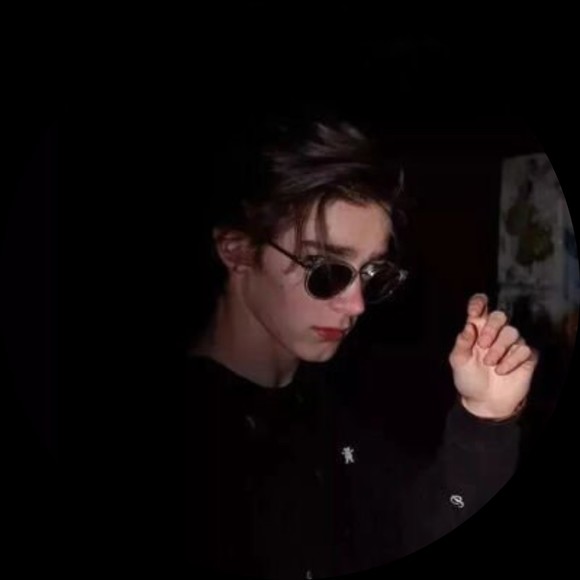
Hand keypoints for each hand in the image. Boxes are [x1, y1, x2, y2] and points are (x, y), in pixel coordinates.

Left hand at [448, 293, 538, 419]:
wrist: (484, 402)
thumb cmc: (469, 379)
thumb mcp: (458, 361)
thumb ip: (462, 342)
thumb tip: (469, 325)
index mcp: (477, 330)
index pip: (480, 306)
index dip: (479, 303)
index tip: (473, 312)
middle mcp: (495, 333)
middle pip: (500, 315)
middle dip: (491, 328)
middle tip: (482, 345)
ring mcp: (512, 344)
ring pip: (513, 332)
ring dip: (500, 348)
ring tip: (490, 364)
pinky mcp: (526, 356)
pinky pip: (525, 349)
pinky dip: (511, 361)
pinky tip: (501, 371)